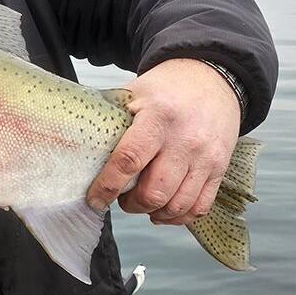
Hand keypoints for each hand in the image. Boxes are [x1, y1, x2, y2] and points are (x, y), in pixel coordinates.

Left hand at [86, 58, 240, 224]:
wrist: (211, 78)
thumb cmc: (166, 89)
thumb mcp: (133, 94)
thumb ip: (110, 121)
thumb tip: (74, 145)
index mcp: (157, 117)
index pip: (129, 160)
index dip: (108, 186)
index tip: (95, 199)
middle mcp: (184, 140)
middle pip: (155, 192)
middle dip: (131, 204)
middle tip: (121, 197)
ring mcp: (206, 157)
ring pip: (177, 204)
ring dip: (153, 212)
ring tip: (141, 201)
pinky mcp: (220, 168)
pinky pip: (200, 206)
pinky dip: (178, 216)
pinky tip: (163, 210)